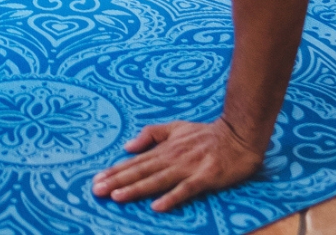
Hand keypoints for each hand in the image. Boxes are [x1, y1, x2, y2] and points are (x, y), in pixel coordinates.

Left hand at [92, 119, 264, 212]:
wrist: (239, 134)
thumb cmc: (207, 134)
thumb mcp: (176, 127)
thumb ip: (151, 135)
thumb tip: (127, 146)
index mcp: (165, 148)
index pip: (135, 161)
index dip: (115, 171)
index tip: (96, 179)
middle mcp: (172, 158)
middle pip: (141, 171)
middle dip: (117, 181)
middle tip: (97, 191)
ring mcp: (188, 168)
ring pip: (157, 180)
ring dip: (136, 188)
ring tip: (117, 196)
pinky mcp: (205, 177)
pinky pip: (186, 189)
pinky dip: (172, 198)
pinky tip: (158, 207)